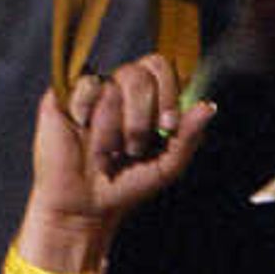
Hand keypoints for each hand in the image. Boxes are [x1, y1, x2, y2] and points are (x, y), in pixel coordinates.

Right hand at [22, 52, 211, 264]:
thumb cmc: (127, 185)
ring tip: (107, 153)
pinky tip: (83, 131)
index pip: (160, 67)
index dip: (168, 92)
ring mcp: (93, 90)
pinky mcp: (65, 96)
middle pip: (139, 73)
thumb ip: (189, 137)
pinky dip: (88, 113)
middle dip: (141, 117)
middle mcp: (120, 88)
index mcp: (147, 97)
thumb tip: (209, 106)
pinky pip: (85, 86)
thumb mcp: (167, 167)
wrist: (86, 206)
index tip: (168, 126)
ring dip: (113, 129)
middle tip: (133, 148)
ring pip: (112, 86)